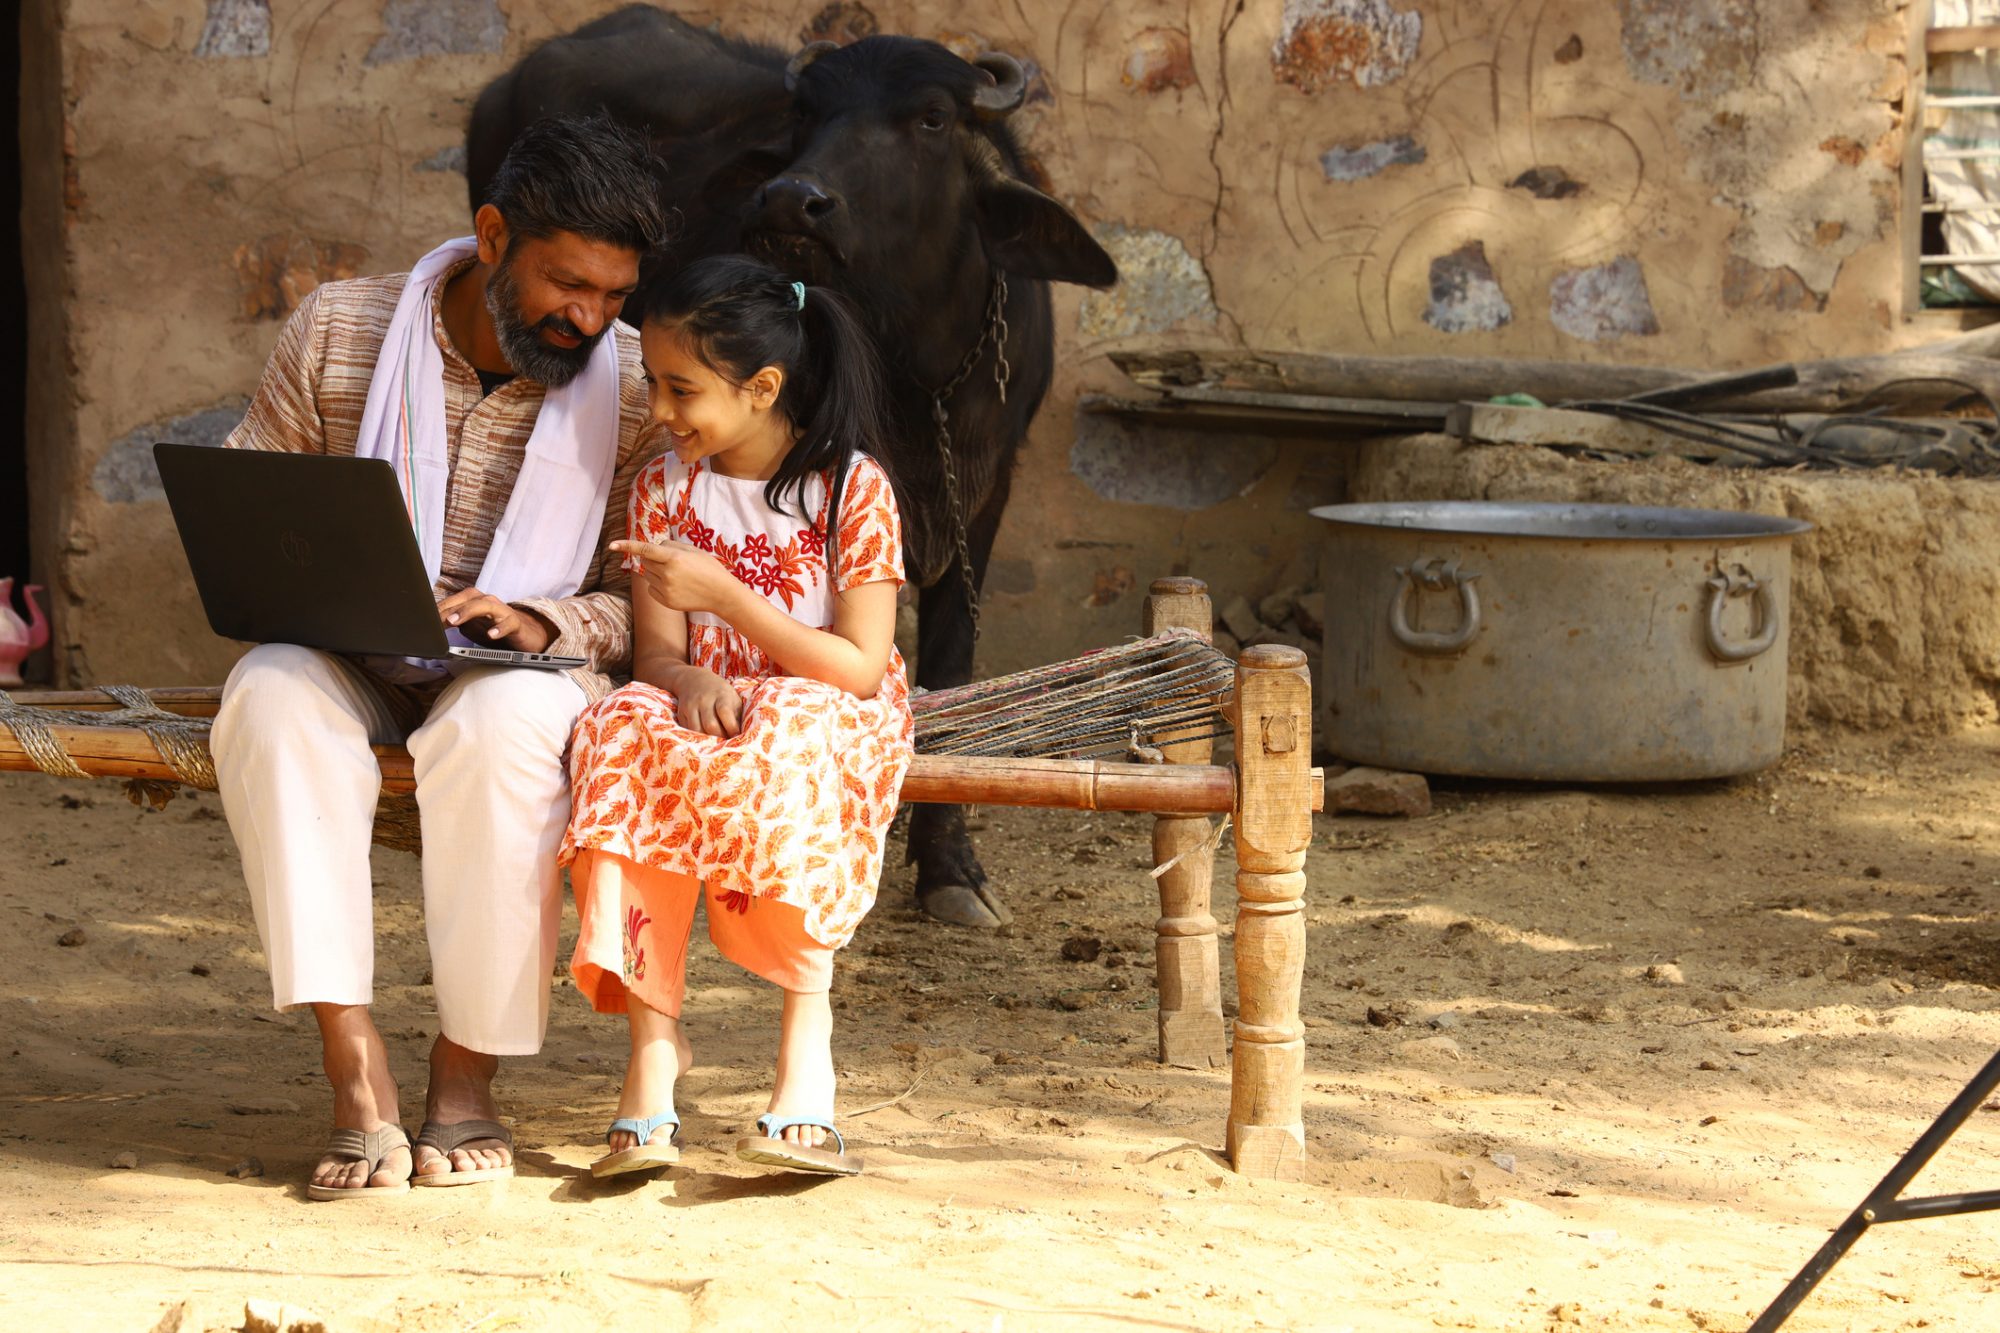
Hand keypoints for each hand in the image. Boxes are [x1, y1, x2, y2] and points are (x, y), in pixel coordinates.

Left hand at [437, 587, 554, 653]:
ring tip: (454, 621)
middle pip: (466, 600)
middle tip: (434, 619)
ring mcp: (502, 611)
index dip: (437, 610)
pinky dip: (499, 628)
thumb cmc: (494, 628)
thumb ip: (454, 623)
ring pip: (485, 605)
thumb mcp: (470, 626)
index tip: (422, 619)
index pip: (453, 602)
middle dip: (449, 609)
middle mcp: (487, 602)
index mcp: (474, 601)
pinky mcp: (516, 623)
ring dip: (468, 612)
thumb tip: (433, 626)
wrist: (525, 634)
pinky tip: (491, 635)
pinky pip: (508, 623)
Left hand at [611, 539, 736, 615]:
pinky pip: (652, 589)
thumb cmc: (709, 568)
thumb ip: (671, 546)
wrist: (721, 594)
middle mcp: (667, 574)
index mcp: (674, 558)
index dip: (627, 546)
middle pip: (646, 561)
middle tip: (675, 563)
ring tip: (679, 576)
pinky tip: (676, 587)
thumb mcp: (693, 550)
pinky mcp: (666, 601)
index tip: (612, 545)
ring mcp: (666, 589)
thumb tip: (652, 550)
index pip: (645, 549)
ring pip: (648, 575)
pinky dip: (659, 585)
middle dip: (655, 559)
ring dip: (657, 572)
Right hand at [666, 666, 742, 737]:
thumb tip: (741, 735)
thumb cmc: (720, 692)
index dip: (731, 727)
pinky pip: (688, 730)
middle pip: (710, 725)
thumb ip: (737, 714)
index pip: (725, 711)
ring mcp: (691, 706)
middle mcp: (704, 699)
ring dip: (708, 739)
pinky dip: (697, 736)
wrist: (693, 680)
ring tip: (715, 740)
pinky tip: (705, 735)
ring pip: (697, 730)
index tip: (736, 736)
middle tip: (726, 740)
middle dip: (720, 737)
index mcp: (721, 695)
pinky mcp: (681, 713)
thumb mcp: (732, 697)